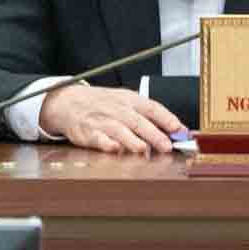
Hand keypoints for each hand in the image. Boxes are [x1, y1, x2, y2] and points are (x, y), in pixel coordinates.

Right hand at [38, 83, 185, 153]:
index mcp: (128, 99)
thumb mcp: (126, 102)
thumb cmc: (103, 104)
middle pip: (136, 120)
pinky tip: (114, 148)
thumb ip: (150, 117)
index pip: (151, 107)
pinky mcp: (87, 132)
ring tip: (143, 149)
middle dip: (152, 133)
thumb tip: (180, 131)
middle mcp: (116, 108)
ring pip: (118, 129)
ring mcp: (101, 120)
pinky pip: (97, 138)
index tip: (179, 129)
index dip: (166, 118)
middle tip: (166, 146)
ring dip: (131, 140)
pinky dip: (105, 143)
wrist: (68, 101)